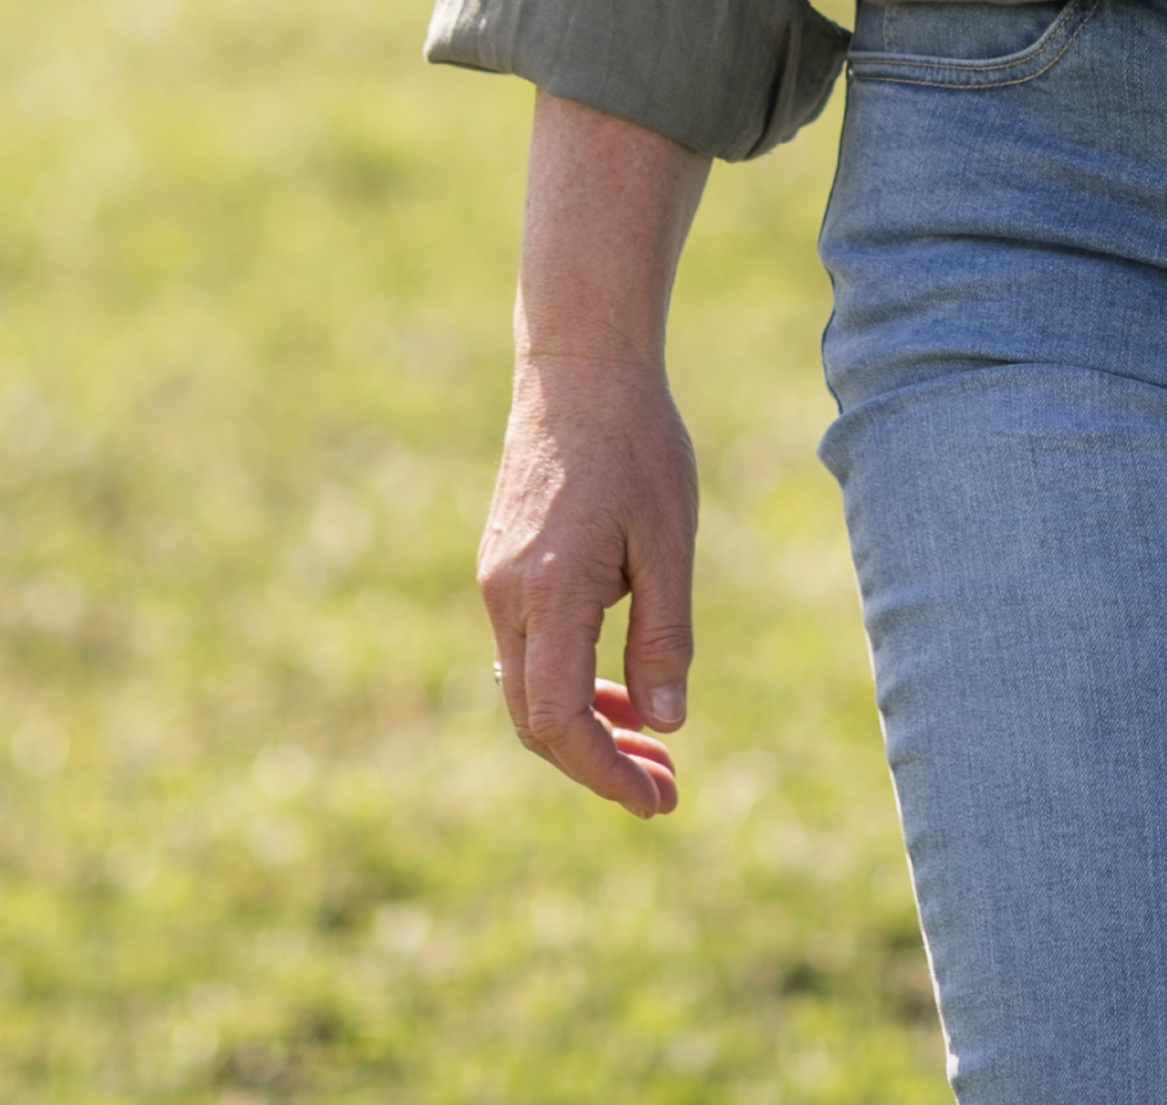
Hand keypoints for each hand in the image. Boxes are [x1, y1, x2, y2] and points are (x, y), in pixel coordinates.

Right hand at [476, 340, 697, 812]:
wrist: (578, 366)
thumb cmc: (636, 445)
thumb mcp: (669, 542)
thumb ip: (665, 635)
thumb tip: (666, 722)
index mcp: (550, 593)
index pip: (561, 722)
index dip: (605, 773)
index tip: (658, 800)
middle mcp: (507, 597)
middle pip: (536, 723)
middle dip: (599, 766)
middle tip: (667, 789)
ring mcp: (498, 583)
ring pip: (529, 692)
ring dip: (586, 729)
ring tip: (654, 748)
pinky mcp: (503, 569)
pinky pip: (528, 654)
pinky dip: (571, 686)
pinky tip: (622, 688)